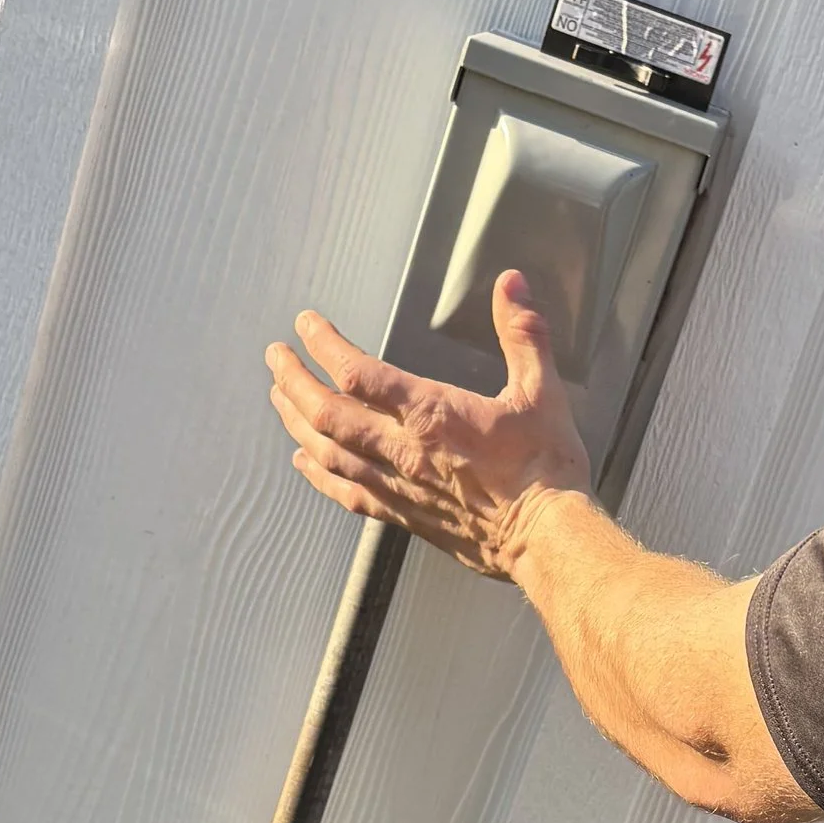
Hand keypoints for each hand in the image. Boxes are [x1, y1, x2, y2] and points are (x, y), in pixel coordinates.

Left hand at [266, 270, 594, 579]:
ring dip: (296, 421)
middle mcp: (404, 450)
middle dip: (293, 380)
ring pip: (328, 452)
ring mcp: (399, 485)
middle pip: (326, 412)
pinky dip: (318, 475)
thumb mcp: (542, 390)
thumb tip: (512, 283)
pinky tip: (303, 462)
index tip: (307, 325)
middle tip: (276, 357)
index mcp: (432, 414)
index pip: (358, 372)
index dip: (325, 344)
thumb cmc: (547, 469)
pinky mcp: (404, 515)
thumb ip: (523, 333)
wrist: (547, 538)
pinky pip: (347, 492)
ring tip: (279, 397)